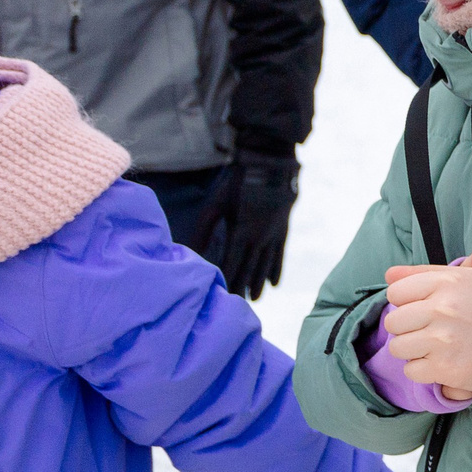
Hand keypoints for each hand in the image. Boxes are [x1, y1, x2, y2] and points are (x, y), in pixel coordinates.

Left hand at [195, 149, 299, 298]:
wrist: (269, 166)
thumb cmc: (236, 184)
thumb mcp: (215, 205)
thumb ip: (203, 231)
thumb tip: (189, 251)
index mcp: (240, 232)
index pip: (232, 264)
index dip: (227, 281)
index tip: (222, 296)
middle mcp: (259, 238)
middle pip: (250, 268)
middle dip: (243, 287)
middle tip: (238, 305)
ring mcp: (273, 235)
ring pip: (266, 265)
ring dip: (260, 283)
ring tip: (256, 298)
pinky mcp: (282, 230)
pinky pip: (280, 255)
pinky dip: (276, 270)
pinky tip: (274, 283)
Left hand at [382, 239, 471, 402]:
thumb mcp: (467, 280)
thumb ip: (425, 273)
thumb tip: (389, 274)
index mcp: (447, 281)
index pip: (396, 292)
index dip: (408, 302)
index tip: (428, 308)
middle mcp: (444, 307)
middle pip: (393, 322)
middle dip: (408, 329)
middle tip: (434, 330)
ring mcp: (444, 338)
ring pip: (398, 348)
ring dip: (414, 351)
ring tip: (439, 347)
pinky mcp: (445, 367)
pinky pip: (411, 370)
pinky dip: (425, 371)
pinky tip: (444, 363)